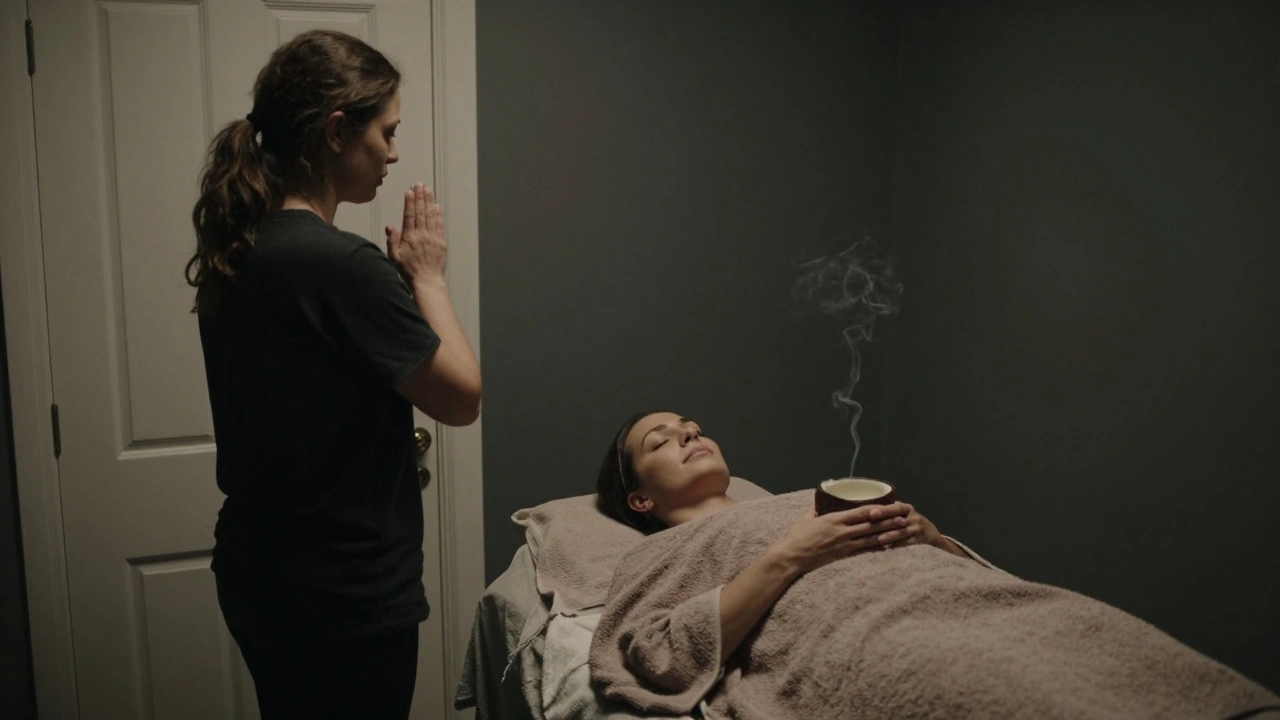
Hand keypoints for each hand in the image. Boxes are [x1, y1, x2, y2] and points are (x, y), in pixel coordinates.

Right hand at [385, 183, 446, 286]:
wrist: (427, 281)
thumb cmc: (409, 271)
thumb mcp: (394, 257)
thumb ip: (392, 240)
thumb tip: (390, 225)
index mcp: (409, 237)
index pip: (409, 215)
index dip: (409, 202)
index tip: (409, 191)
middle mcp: (422, 235)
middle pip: (421, 212)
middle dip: (419, 196)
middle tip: (419, 184)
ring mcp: (433, 237)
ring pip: (430, 215)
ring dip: (428, 201)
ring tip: (427, 189)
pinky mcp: (441, 242)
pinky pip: (439, 225)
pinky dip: (438, 214)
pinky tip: (436, 205)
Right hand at [770, 502, 912, 576]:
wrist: (791, 558)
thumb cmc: (796, 537)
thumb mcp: (805, 518)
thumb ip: (816, 509)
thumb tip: (820, 501)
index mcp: (834, 519)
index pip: (862, 512)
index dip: (879, 508)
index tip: (891, 505)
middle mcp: (843, 531)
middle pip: (871, 524)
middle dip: (889, 520)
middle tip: (905, 517)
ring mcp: (844, 545)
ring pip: (871, 538)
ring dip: (888, 534)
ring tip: (902, 530)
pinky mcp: (843, 556)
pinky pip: (864, 552)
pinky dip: (877, 549)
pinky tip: (888, 547)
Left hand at [873, 502, 954, 552]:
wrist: (933, 537)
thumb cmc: (911, 524)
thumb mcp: (904, 515)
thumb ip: (889, 512)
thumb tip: (866, 509)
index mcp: (907, 509)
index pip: (895, 508)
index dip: (884, 510)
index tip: (871, 514)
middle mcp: (914, 518)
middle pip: (897, 520)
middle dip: (883, 523)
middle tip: (869, 526)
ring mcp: (918, 530)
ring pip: (902, 533)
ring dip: (890, 536)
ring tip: (879, 540)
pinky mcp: (921, 542)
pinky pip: (908, 544)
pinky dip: (898, 547)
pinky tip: (888, 550)